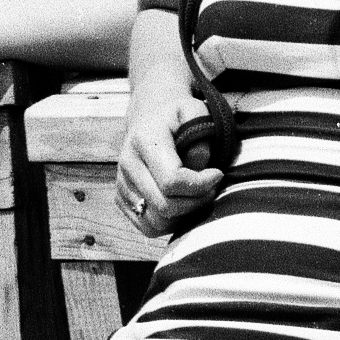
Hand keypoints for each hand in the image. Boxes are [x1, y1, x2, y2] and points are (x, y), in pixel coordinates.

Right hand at [115, 83, 224, 244]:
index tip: (217, 174)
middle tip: (212, 188)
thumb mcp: (197, 113)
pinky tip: (182, 203)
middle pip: (164, 206)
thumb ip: (202, 139)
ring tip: (197, 196)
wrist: (151, 113)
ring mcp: (121, 184)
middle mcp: (127, 164)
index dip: (201, 185)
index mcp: (144, 141)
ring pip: (155, 222)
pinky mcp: (121, 199)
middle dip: (196, 202)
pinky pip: (147, 226)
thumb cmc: (179, 115)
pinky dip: (169, 222)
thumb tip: (198, 170)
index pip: (171, 181)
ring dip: (183, 216)